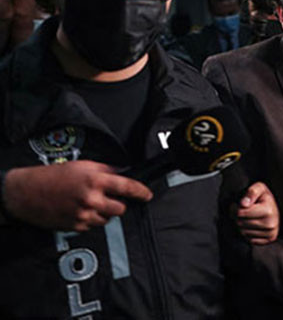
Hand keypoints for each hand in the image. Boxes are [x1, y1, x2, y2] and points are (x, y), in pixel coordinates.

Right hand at [4, 161, 152, 230]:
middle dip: (117, 204)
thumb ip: (105, 169)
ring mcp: (84, 214)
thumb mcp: (82, 165)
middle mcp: (92, 198)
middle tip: (106, 198)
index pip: (127, 187)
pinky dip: (90, 219)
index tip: (147, 195)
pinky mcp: (76, 226)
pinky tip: (78, 210)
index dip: (141, 192)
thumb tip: (122, 173)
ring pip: (107, 219)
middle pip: (121, 208)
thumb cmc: (52, 176)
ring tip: (88, 203)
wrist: (26, 192)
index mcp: (95, 180)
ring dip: (103, 212)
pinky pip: (93, 225)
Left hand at [232, 181, 278, 244]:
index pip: (240, 213)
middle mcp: (270, 224)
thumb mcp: (259, 188)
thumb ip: (251, 192)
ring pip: (243, 233)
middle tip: (242, 211)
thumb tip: (243, 204)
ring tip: (248, 218)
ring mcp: (270, 233)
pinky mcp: (269, 239)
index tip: (238, 204)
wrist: (276, 207)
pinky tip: (252, 226)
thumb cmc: (264, 198)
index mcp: (268, 210)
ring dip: (242, 226)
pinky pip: (249, 240)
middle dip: (238, 217)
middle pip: (240, 223)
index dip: (235, 208)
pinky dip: (248, 234)